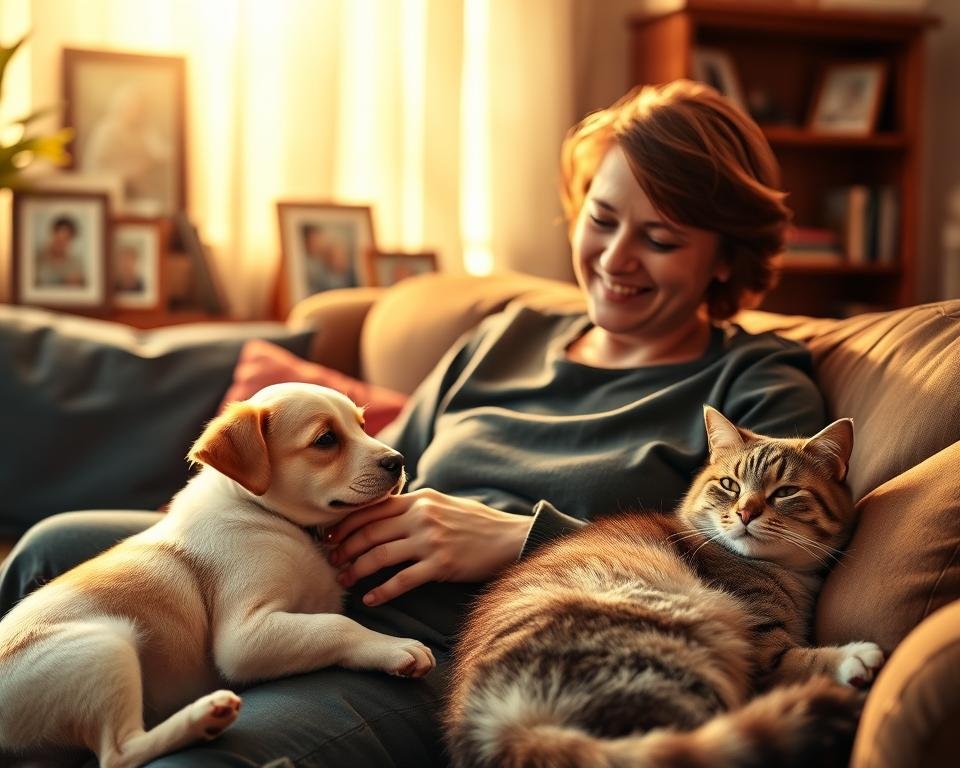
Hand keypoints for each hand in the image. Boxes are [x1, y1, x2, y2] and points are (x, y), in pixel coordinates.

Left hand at [325, 488, 533, 606]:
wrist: (511, 538)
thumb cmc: (476, 523)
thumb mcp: (443, 504)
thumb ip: (414, 507)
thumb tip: (383, 513)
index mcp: (420, 499)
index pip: (371, 508)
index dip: (346, 524)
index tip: (330, 537)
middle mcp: (422, 516)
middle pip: (369, 532)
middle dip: (345, 549)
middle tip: (332, 562)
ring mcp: (431, 541)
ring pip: (380, 556)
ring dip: (357, 570)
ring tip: (345, 581)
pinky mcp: (441, 565)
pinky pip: (402, 580)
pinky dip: (382, 592)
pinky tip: (370, 600)